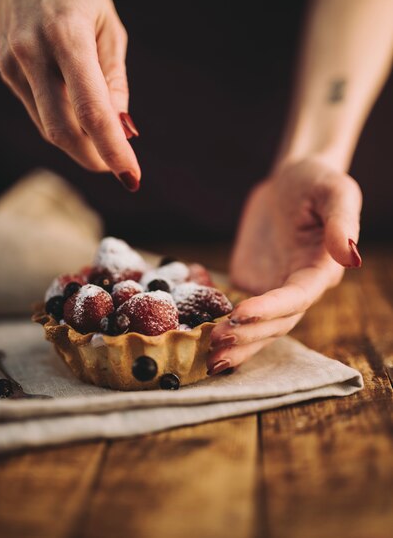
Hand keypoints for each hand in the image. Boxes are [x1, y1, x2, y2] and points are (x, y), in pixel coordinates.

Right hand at [0, 0, 139, 188]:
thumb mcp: (110, 28)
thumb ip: (114, 81)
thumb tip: (122, 130)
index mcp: (67, 34)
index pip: (92, 109)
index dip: (113, 149)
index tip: (132, 177)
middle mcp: (33, 51)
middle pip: (63, 129)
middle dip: (94, 157)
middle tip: (119, 167)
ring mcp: (13, 63)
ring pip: (49, 127)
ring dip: (80, 145)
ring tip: (104, 144)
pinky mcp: (5, 70)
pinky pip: (39, 112)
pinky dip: (64, 124)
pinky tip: (79, 118)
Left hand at [207, 157, 361, 374]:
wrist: (290, 182)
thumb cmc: (317, 182)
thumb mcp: (335, 192)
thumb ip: (342, 222)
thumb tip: (350, 256)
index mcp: (319, 271)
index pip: (296, 299)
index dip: (269, 310)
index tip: (240, 314)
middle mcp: (297, 288)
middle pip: (275, 323)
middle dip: (247, 335)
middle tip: (214, 342)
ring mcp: (272, 289)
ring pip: (256, 327)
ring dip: (235, 344)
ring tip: (206, 359)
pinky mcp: (250, 284)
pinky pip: (234, 308)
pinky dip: (215, 319)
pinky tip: (192, 324)